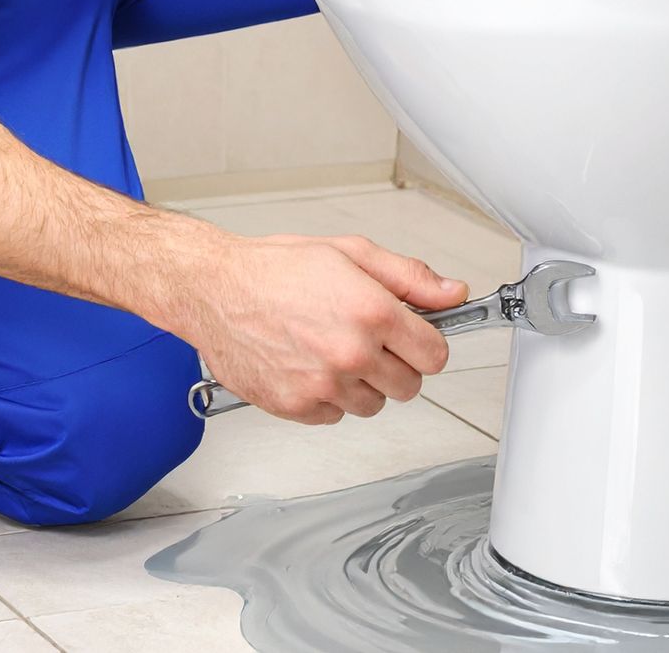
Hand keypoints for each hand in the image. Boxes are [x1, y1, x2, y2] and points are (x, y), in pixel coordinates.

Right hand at [171, 229, 467, 424]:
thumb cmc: (276, 269)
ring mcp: (323, 385)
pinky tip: (310, 364)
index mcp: (371, 312)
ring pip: (373, 405)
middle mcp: (350, 353)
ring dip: (362, 383)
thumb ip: (410, 277)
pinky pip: (335, 416)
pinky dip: (328, 397)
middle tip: (368, 340)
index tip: (414, 337)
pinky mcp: (297, 407)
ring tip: (332, 348)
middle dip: (396, 364)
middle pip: (409, 386)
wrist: (216, 291)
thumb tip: (452, 293)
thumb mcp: (351, 253)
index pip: (435, 355)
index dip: (426, 343)